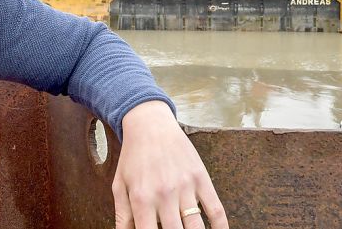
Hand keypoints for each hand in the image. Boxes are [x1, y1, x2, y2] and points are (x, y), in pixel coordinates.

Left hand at [112, 100, 227, 228]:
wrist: (150, 124)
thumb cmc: (133, 157)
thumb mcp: (120, 185)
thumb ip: (123, 217)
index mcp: (142, 199)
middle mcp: (165, 195)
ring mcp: (185, 186)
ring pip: (196, 226)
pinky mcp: (201, 178)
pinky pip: (215, 207)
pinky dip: (221, 226)